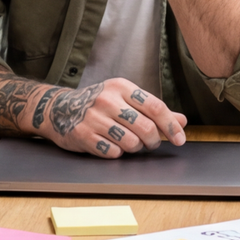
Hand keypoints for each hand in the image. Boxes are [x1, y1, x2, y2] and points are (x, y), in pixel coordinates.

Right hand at [35, 78, 186, 156]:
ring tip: (129, 143)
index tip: (180, 140)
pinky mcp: (83, 135)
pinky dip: (117, 153)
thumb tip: (182, 120)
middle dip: (153, 141)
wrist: (58, 109)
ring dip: (135, 148)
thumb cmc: (98, 104)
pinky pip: (113, 152)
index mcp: (121, 87)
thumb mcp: (124, 99)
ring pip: (131, 143)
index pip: (155, 106)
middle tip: (150, 143)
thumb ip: (153, 110)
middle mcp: (107, 100)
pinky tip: (112, 146)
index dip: (171, 126)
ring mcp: (94, 118)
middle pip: (146, 127)